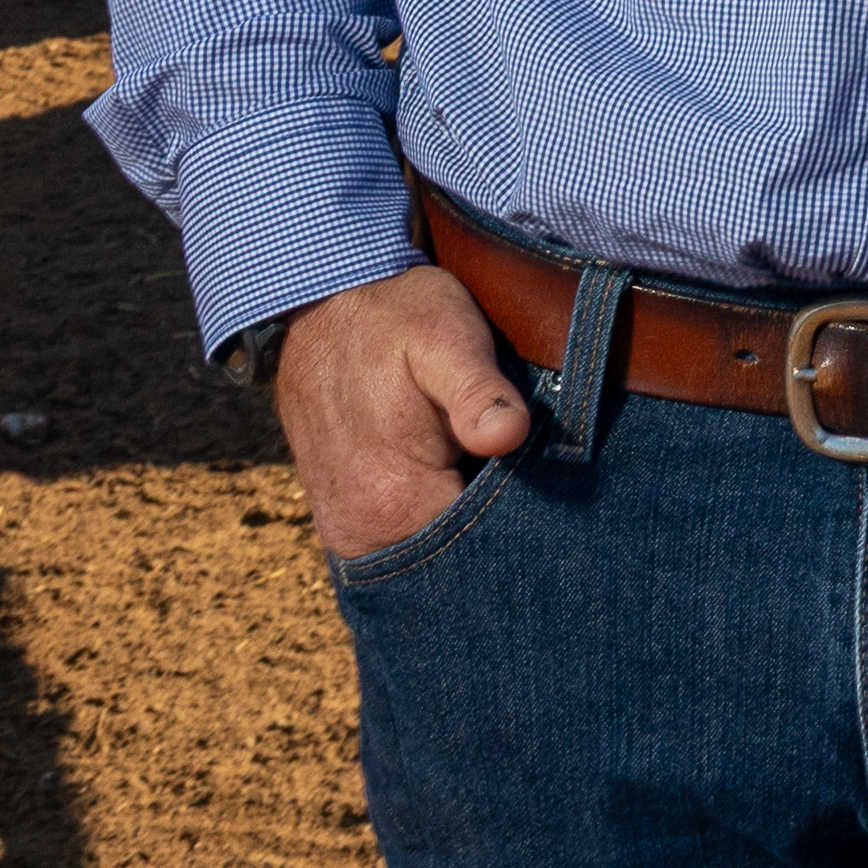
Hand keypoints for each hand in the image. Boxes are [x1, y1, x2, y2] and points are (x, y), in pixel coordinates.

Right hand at [273, 262, 532, 559]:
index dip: (524, 525)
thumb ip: (477, 392)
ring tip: (487, 476)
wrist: (321, 304)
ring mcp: (345, 533)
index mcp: (395, 499)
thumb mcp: (447, 337)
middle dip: (494, 533)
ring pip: (429, 558)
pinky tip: (456, 483)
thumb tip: (508, 434)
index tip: (546, 488)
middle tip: (528, 479)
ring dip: (461, 530)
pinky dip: (431, 524)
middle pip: (455, 563)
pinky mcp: (339, 521)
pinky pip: (400, 544)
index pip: (484, 551)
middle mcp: (362, 533)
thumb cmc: (397, 316)